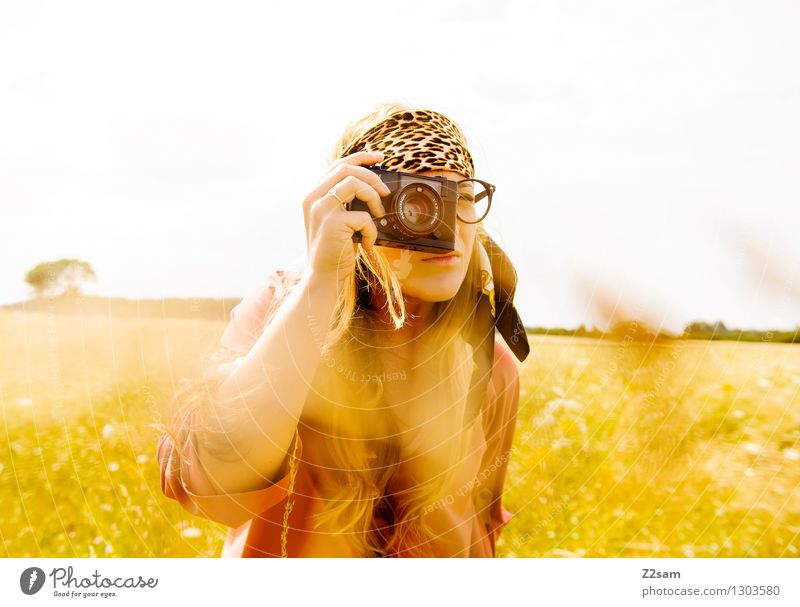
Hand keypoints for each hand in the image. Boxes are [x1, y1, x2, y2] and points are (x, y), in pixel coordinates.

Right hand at [301, 150, 390, 284]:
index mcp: (313, 195)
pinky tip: (367, 242)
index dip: (361, 157)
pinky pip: (363, 216)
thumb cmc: (335, 251)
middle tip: (385, 192)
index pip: (337, 164)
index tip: (380, 158)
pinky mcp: (332, 224)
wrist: (324, 278)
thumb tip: (373, 185)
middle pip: (346, 169)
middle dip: (372, 177)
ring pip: (355, 184)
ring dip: (374, 198)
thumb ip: (345, 201)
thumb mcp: (336, 220)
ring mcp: (321, 210)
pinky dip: (372, 230)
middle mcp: (313, 198)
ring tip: (378, 216)